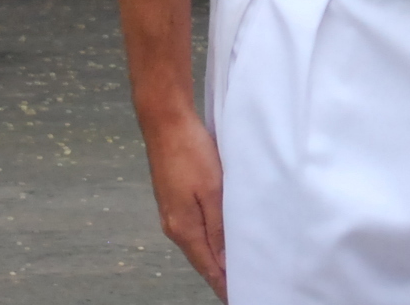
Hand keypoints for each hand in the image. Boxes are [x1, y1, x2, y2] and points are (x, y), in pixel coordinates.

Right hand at [139, 105, 226, 298]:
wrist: (164, 121)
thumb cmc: (190, 152)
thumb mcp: (212, 190)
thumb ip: (218, 227)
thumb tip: (224, 260)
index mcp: (183, 228)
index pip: (207, 267)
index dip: (223, 284)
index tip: (238, 296)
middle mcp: (173, 225)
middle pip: (201, 259)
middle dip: (220, 274)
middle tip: (244, 284)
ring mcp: (171, 212)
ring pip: (197, 243)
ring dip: (215, 255)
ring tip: (235, 266)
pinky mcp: (173, 199)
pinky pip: (193, 228)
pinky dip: (208, 238)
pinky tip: (219, 237)